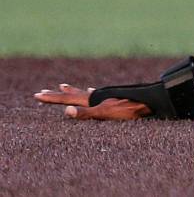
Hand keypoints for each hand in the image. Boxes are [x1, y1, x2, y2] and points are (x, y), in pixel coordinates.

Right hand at [34, 83, 150, 119]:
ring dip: (71, 90)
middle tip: (43, 91)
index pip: (67, 99)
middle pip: (72, 94)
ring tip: (63, 86)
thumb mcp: (105, 114)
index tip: (37, 95)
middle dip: (57, 94)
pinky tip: (91, 90)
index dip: (52, 98)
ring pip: (83, 92)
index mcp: (92, 100)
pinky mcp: (113, 97)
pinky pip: (96, 93)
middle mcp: (97, 95)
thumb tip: (65, 110)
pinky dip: (89, 92)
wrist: (150, 102)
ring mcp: (104, 95)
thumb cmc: (128, 110)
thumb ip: (85, 113)